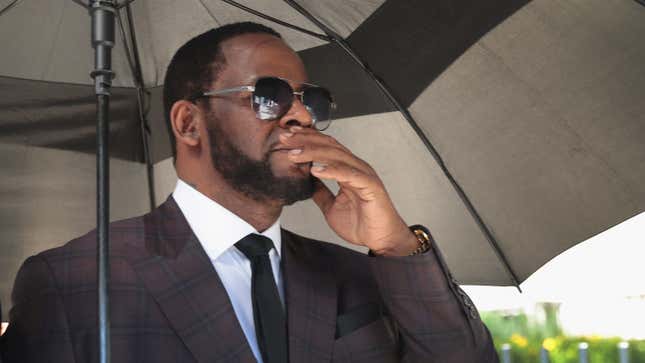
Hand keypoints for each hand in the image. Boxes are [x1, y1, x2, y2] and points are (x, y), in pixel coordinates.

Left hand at [279, 126, 417, 255]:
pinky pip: (348, 174)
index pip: (325, 147)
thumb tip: (307, 182)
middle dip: (305, 140)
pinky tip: (315, 169)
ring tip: (294, 153)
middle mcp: (356, 167)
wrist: (381, 240)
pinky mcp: (370, 186)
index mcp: (347, 169)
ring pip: (336, 156)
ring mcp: (364, 174)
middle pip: (329, 146)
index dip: (306, 139)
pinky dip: (331, 170)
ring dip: (313, 152)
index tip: (287, 138)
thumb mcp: (331, 206)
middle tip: (285, 138)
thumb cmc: (362, 224)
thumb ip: (320, 192)